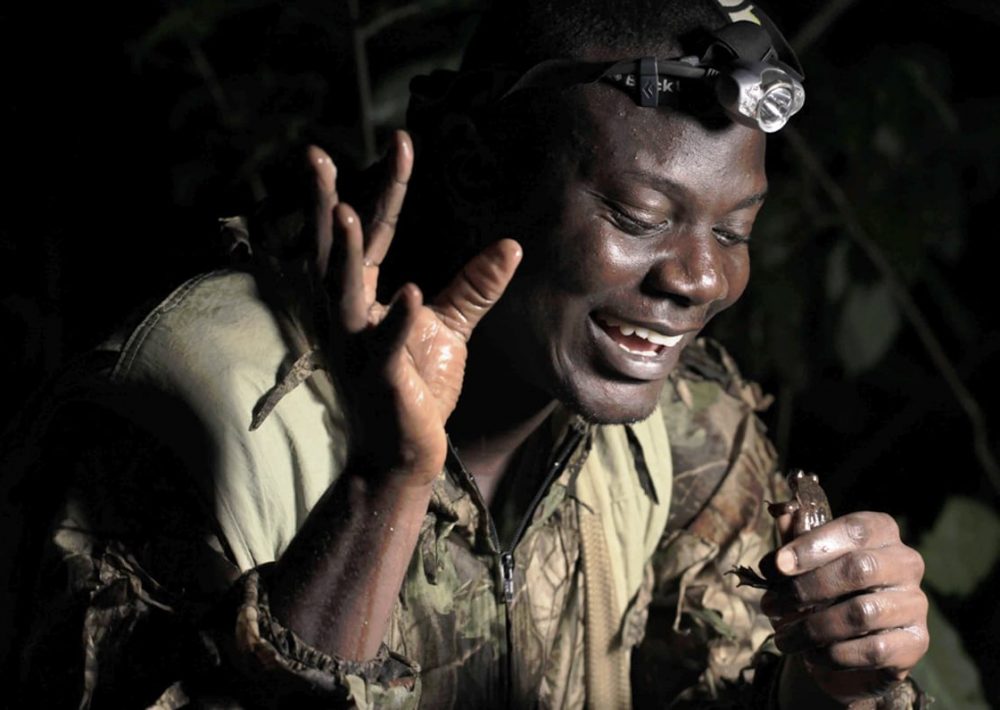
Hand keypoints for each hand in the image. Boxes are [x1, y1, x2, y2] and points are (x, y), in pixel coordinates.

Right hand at [308, 131, 521, 484]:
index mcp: (364, 299)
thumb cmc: (420, 387)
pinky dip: (397, 323)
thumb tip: (511, 245)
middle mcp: (351, 317)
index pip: (372, 236)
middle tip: (316, 156)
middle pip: (335, 252)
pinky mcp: (380, 382)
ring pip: (342, 295)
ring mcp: (359, 348)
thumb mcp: (450, 327)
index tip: (400, 143)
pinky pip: (386, 349)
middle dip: (324, 204)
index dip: (385, 191)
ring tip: (345, 211)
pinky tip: (409, 293)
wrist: (409, 450)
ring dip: (343, 254)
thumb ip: (474, 286)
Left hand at [761, 511, 928, 704]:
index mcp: (881, 532)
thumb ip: (795, 537)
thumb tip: (782, 514)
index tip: (776, 566)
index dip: (811, 545)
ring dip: (812, 628)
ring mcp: (916, 603)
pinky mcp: (916, 643)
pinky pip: (873, 650)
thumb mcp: (805, 561)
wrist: (850, 646)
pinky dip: (834, 654)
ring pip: (862, 613)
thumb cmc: (825, 591)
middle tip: (770, 605)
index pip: (853, 529)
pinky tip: (810, 655)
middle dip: (805, 588)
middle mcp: (906, 562)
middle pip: (858, 569)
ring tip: (784, 638)